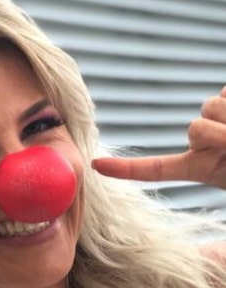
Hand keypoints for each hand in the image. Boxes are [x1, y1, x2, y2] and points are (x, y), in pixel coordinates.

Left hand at [92, 86, 225, 188]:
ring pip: (209, 106)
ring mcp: (213, 120)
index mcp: (198, 167)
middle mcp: (201, 142)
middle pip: (194, 128)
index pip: (155, 170)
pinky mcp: (225, 96)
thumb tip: (200, 128)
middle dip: (218, 132)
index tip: (96, 165)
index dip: (126, 169)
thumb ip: (214, 151)